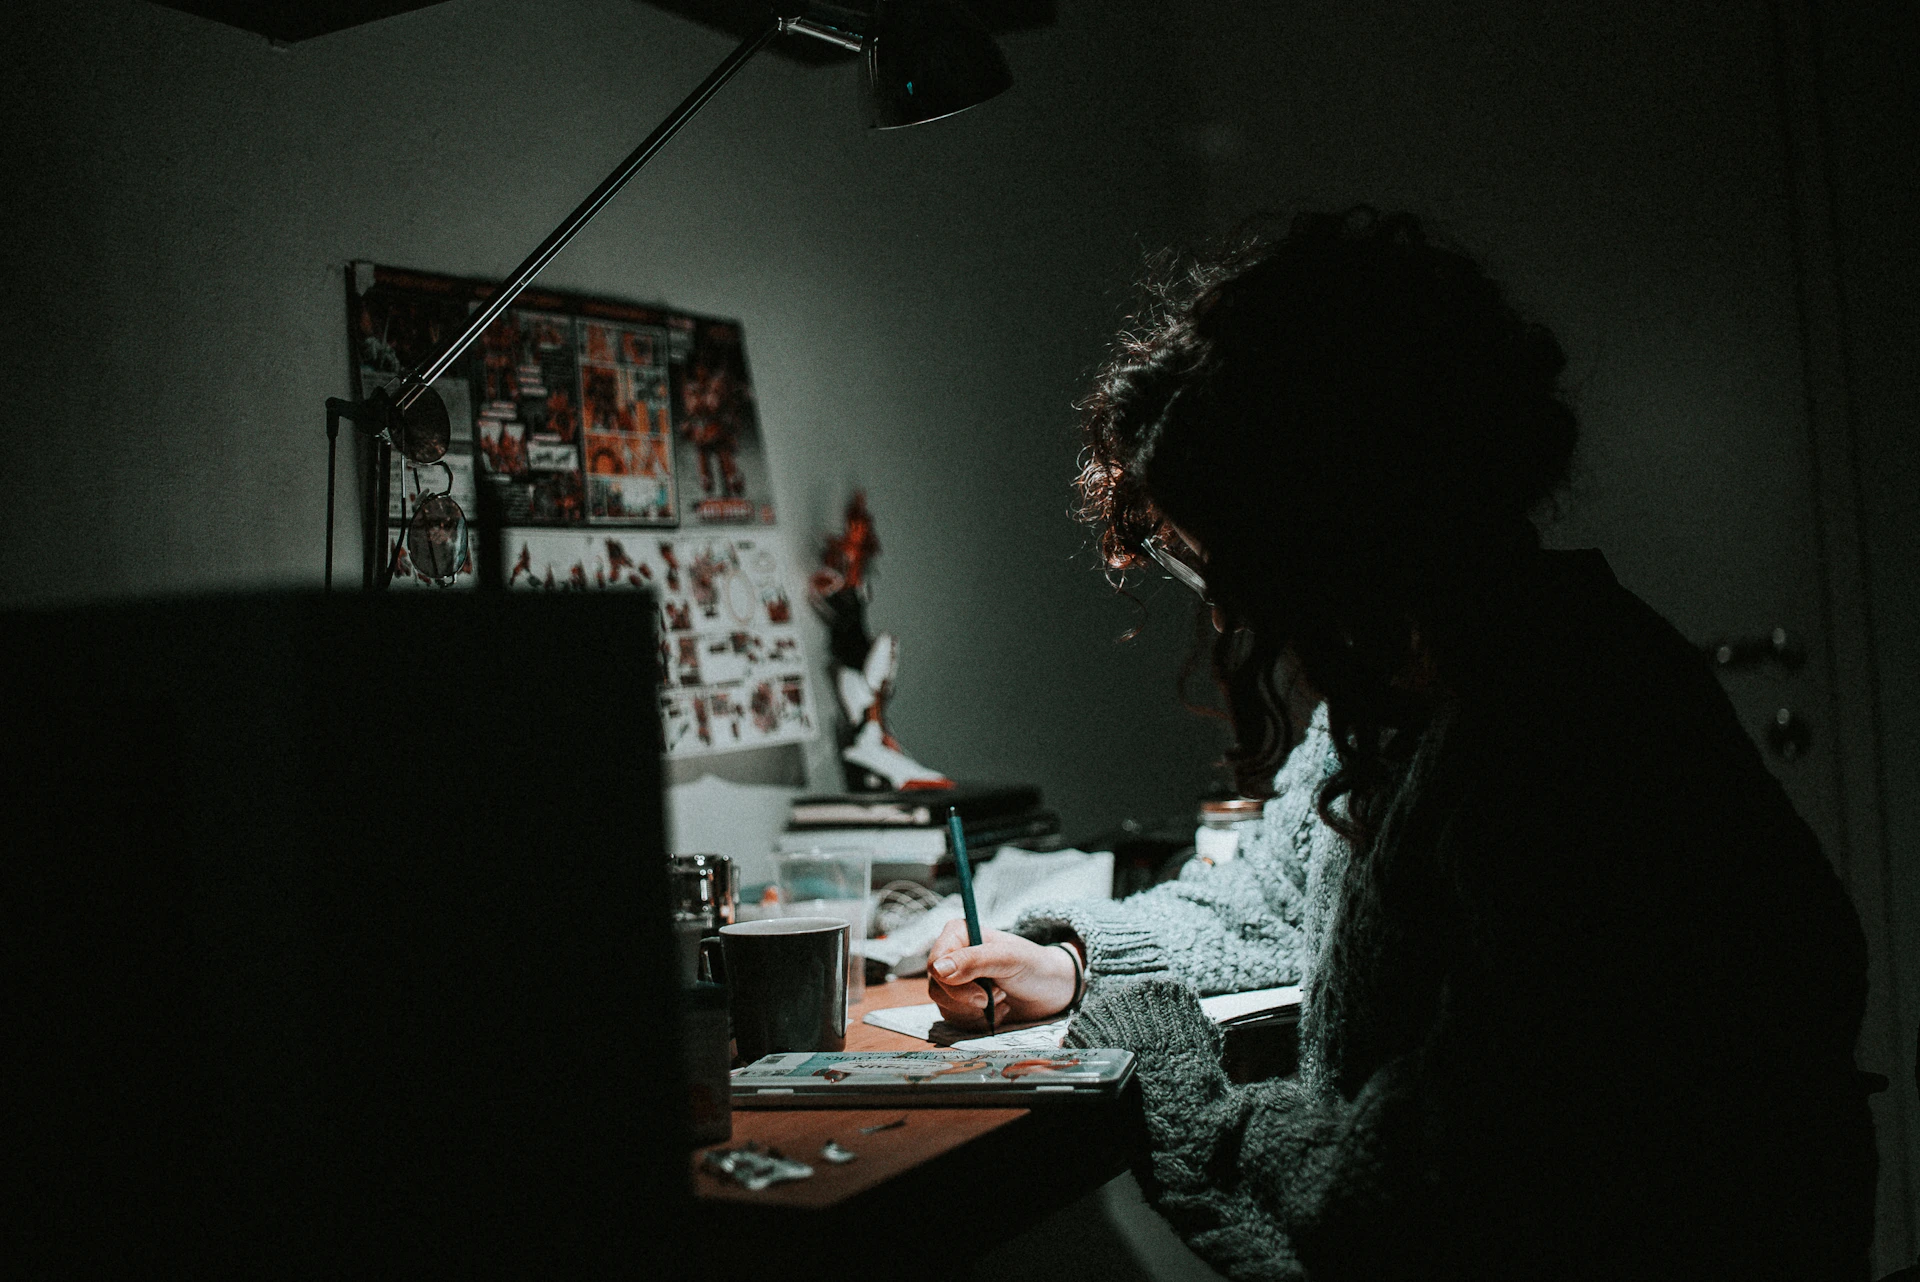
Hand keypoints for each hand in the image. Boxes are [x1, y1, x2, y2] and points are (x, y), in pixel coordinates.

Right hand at [924, 920, 1079, 1030]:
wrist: (1053, 990)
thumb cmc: (1034, 966)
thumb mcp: (1008, 959)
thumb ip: (974, 961)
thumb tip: (938, 969)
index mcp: (959, 935)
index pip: (935, 962)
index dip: (952, 982)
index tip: (982, 994)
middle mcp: (953, 956)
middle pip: (937, 987)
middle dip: (968, 1000)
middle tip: (998, 996)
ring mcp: (956, 981)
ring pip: (944, 1006)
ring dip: (975, 1011)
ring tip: (1003, 999)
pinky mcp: (962, 1003)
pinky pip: (955, 1020)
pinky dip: (978, 1021)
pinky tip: (1000, 1010)